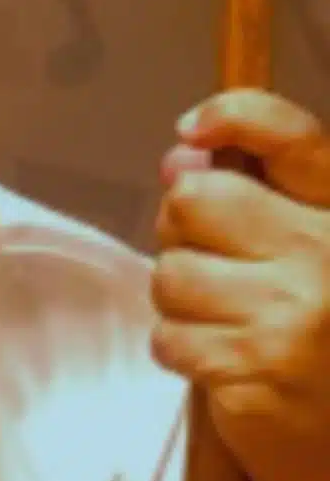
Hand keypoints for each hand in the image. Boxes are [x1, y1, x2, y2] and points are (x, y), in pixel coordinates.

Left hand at [149, 89, 329, 480]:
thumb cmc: (323, 351)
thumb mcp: (306, 260)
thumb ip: (251, 203)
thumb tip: (181, 155)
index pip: (293, 137)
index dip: (236, 115)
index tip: (194, 129)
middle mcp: (328, 256)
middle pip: (194, 201)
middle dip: (181, 233)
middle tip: (211, 268)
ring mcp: (295, 312)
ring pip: (170, 273)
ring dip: (179, 303)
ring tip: (227, 325)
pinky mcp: (254, 364)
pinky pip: (167, 335)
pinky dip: (181, 351)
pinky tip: (224, 364)